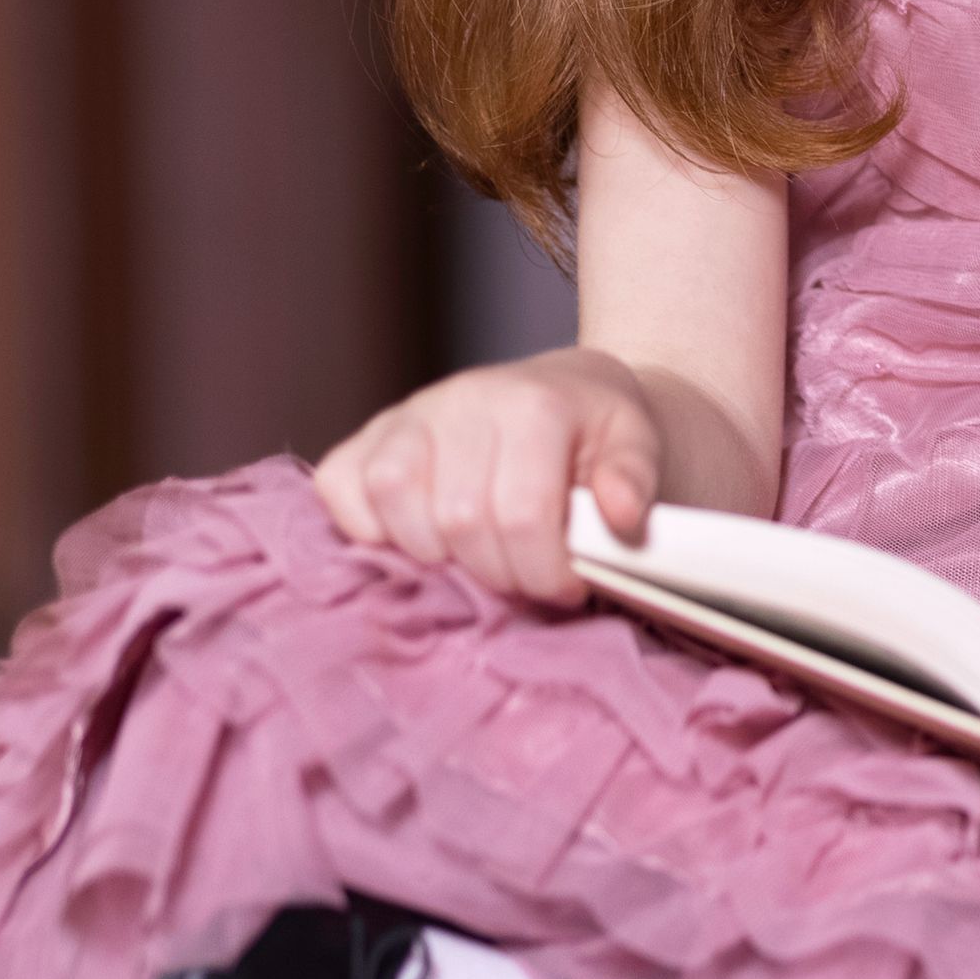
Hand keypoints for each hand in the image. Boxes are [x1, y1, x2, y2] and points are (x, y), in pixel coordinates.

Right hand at [312, 349, 665, 605]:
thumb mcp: (638, 443)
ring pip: (391, 498)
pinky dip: (367, 528)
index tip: (566, 587)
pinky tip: (416, 541)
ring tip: (472, 561)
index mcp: (532, 404)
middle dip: (497, 572)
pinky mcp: (365, 437)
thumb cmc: (595, 430)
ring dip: (433, 553)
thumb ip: (635, 478)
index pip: (522, 515)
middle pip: (458, 519)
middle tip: (524, 580)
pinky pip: (340, 488)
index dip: (543, 571)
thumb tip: (619, 515)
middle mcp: (460, 400)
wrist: (562, 391)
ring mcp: (406, 415)